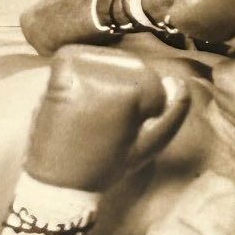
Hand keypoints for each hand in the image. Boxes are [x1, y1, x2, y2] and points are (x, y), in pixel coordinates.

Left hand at [24, 46, 189, 191]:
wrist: (57, 178)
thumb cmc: (105, 165)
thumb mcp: (149, 146)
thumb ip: (173, 113)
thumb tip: (177, 81)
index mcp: (128, 92)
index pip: (154, 82)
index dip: (149, 108)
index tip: (130, 130)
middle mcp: (103, 73)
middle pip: (134, 67)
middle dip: (130, 88)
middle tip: (111, 121)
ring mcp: (79, 66)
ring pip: (112, 61)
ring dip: (110, 79)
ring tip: (93, 110)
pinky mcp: (61, 65)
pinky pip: (86, 56)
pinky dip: (87, 71)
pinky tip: (79, 95)